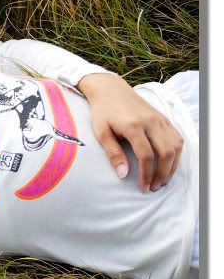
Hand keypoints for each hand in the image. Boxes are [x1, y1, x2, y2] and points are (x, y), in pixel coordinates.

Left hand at [78, 73, 183, 192]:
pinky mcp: (164, 118)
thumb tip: (123, 174)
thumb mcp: (102, 133)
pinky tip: (168, 164)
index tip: (143, 187)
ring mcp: (160, 119)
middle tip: (154, 187)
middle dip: (162, 174)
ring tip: (161, 180)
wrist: (111, 90)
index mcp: (134, 126)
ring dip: (172, 166)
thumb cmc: (103, 112)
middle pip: (166, 152)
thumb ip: (113, 153)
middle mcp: (151, 122)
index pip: (146, 155)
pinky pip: (177, 138)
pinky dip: (176, 154)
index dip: (146, 174)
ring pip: (175, 146)